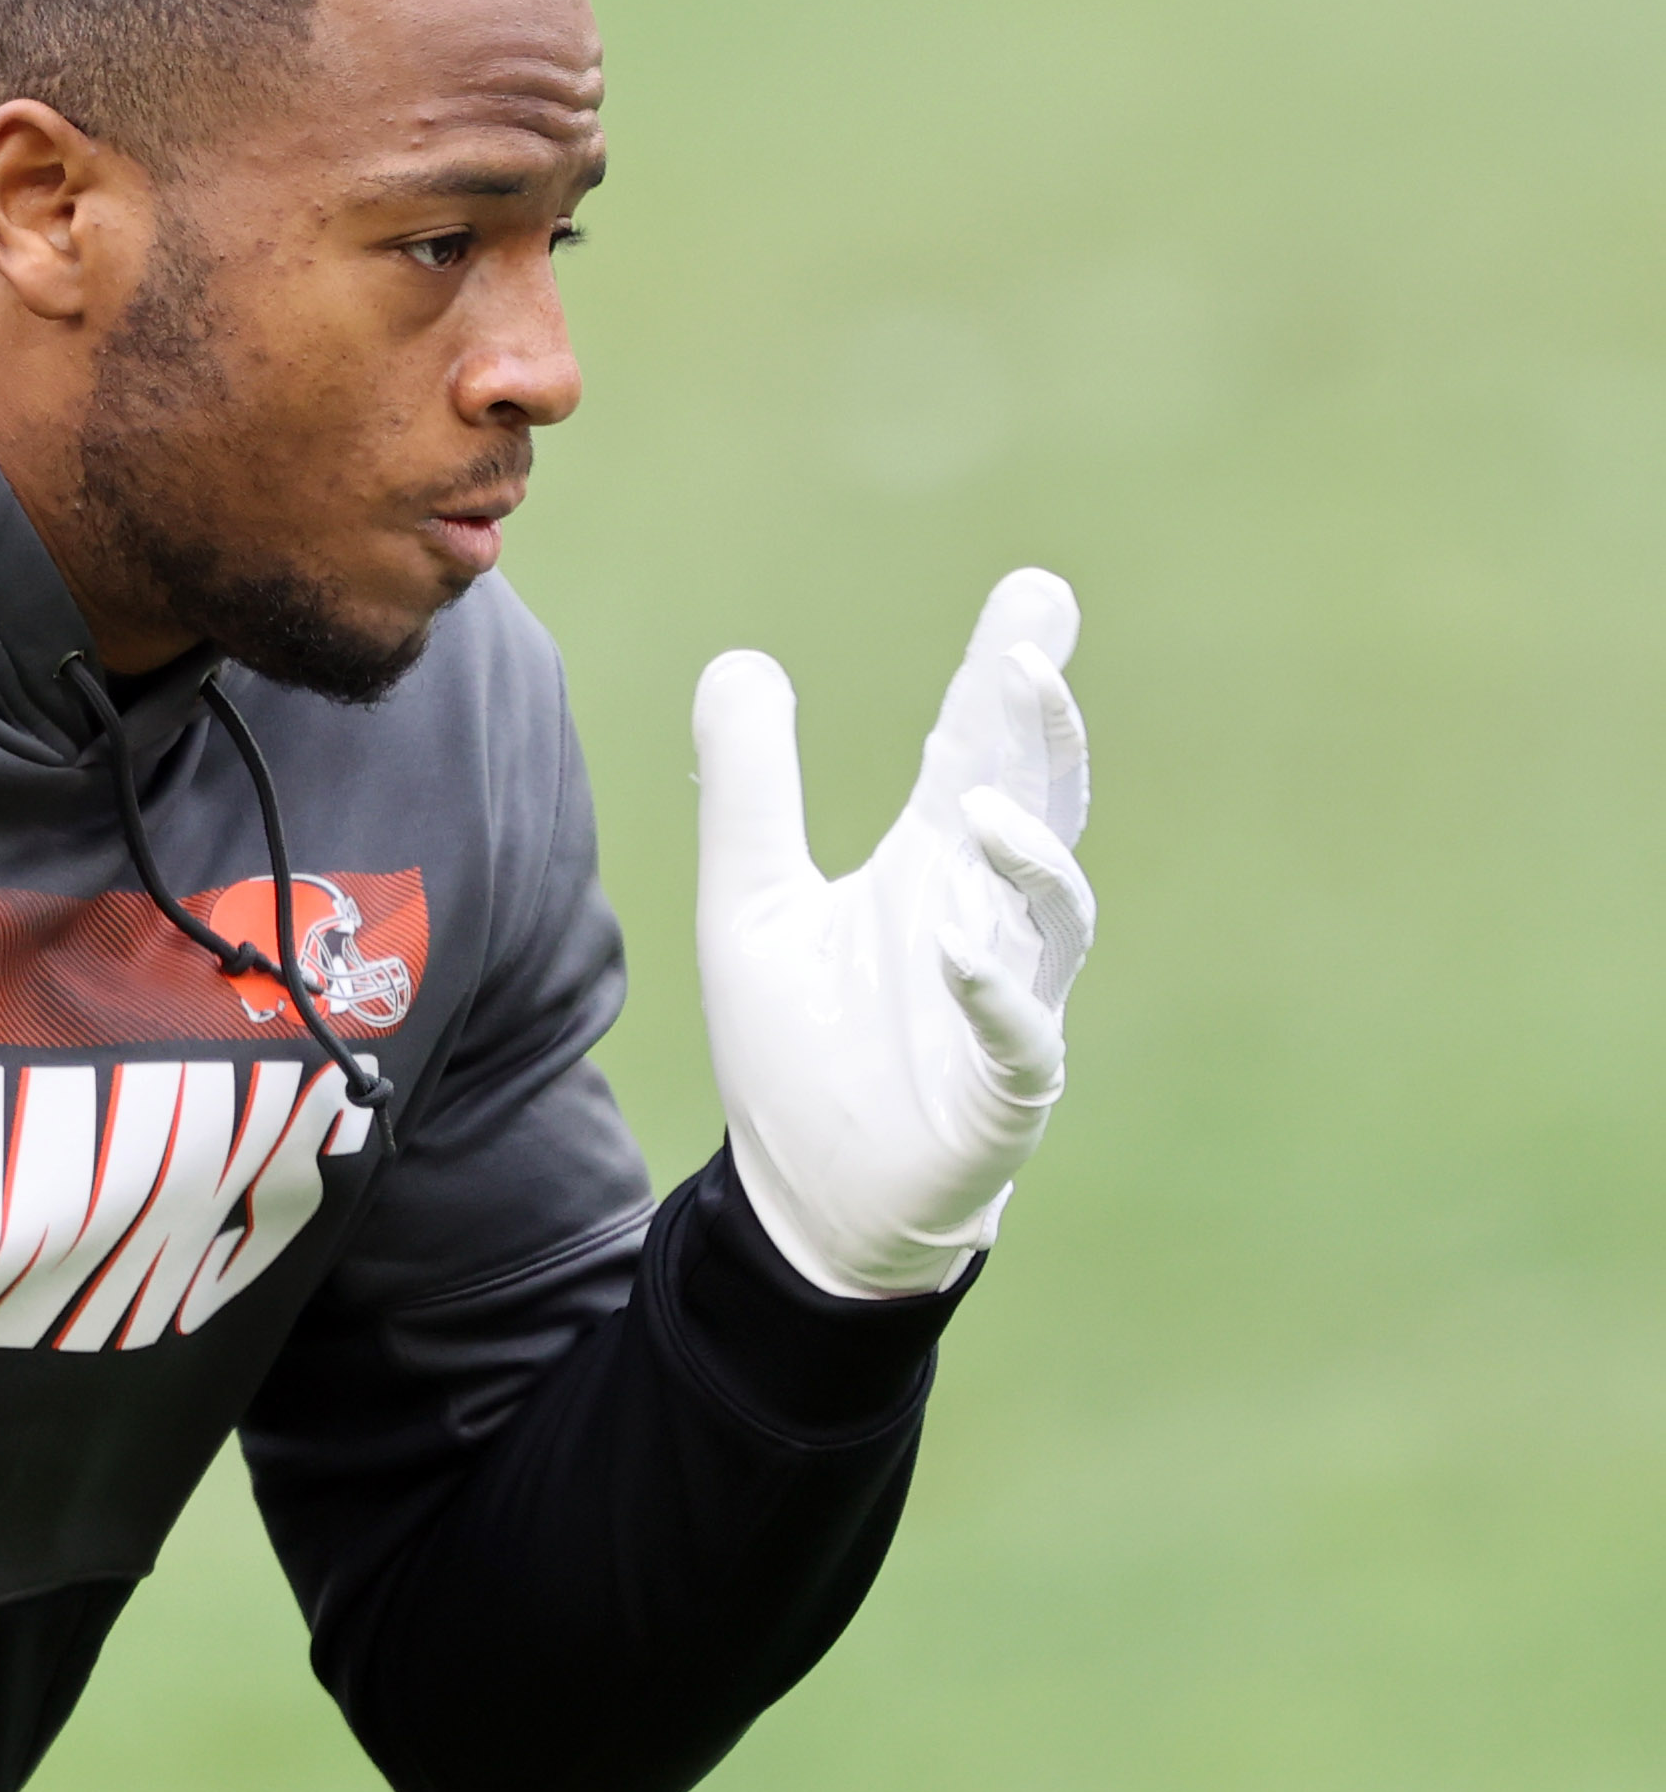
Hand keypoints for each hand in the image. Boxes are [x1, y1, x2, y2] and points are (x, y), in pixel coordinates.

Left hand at [692, 568, 1097, 1296]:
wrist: (809, 1197)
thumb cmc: (799, 1047)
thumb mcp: (748, 899)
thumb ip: (749, 786)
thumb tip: (742, 658)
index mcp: (931, 867)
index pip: (977, 750)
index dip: (1007, 676)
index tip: (1036, 593)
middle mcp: (982, 919)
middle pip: (1035, 806)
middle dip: (1040, 735)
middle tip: (1028, 655)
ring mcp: (1005, 1003)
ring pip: (1049, 916)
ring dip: (1025, 857)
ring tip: (974, 802)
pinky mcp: (1001, 1093)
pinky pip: (1020, 1037)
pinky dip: (996, 993)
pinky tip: (954, 951)